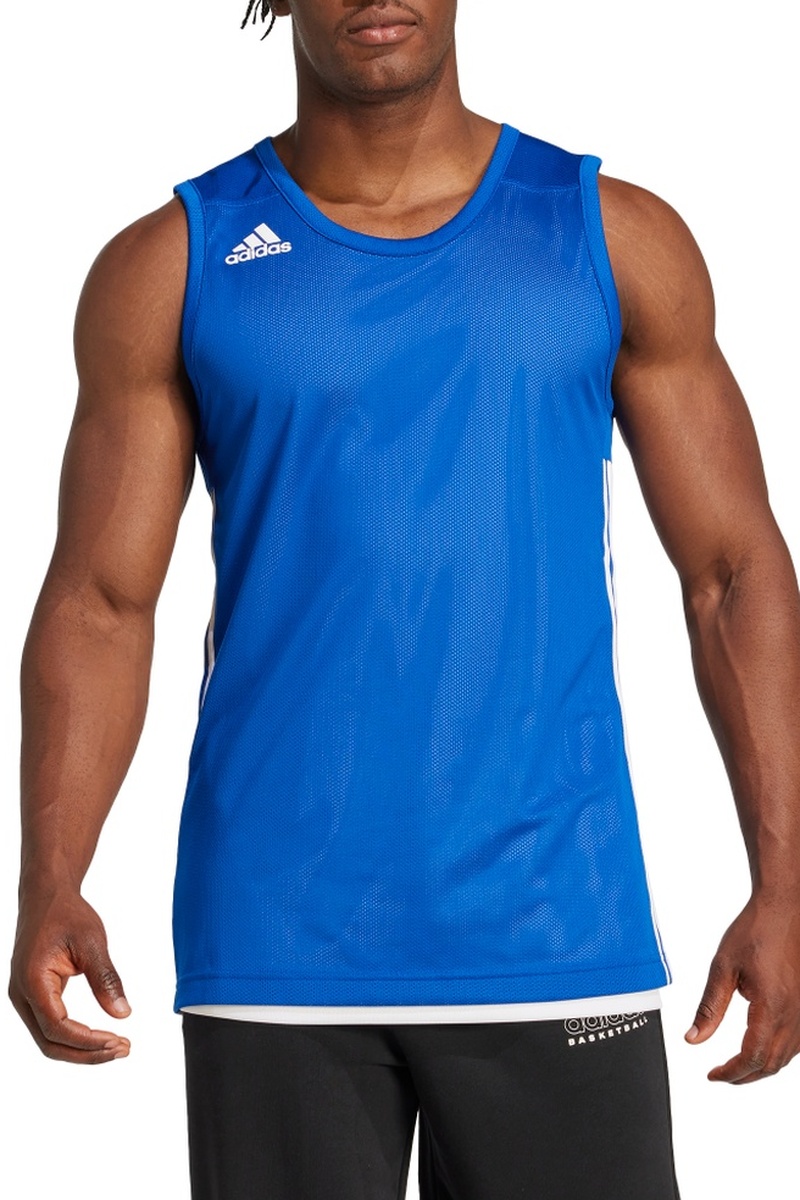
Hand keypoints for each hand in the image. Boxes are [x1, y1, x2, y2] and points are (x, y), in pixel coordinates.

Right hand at [9, 887, 130, 1063]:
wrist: (46, 896)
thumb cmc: (66, 913)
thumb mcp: (92, 942)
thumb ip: (106, 979)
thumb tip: (123, 1014)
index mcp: (32, 981)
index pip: (57, 1027)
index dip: (88, 1041)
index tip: (118, 1041)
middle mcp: (22, 995)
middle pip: (50, 1042)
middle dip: (87, 1053)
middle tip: (123, 1049)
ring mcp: (25, 997)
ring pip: (48, 1039)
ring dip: (81, 1048)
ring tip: (116, 1046)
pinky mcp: (33, 996)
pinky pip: (50, 1026)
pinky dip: (74, 1036)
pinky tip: (99, 1036)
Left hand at [685, 893, 799, 1082]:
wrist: (784, 910)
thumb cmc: (755, 931)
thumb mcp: (723, 968)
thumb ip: (709, 1007)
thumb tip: (693, 1039)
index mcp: (771, 1007)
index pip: (752, 1057)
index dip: (731, 1073)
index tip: (713, 1075)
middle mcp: (794, 1015)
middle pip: (770, 1064)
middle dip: (744, 1076)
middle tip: (721, 1075)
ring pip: (786, 1057)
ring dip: (761, 1067)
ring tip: (736, 1066)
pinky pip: (796, 1043)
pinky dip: (777, 1054)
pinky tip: (760, 1047)